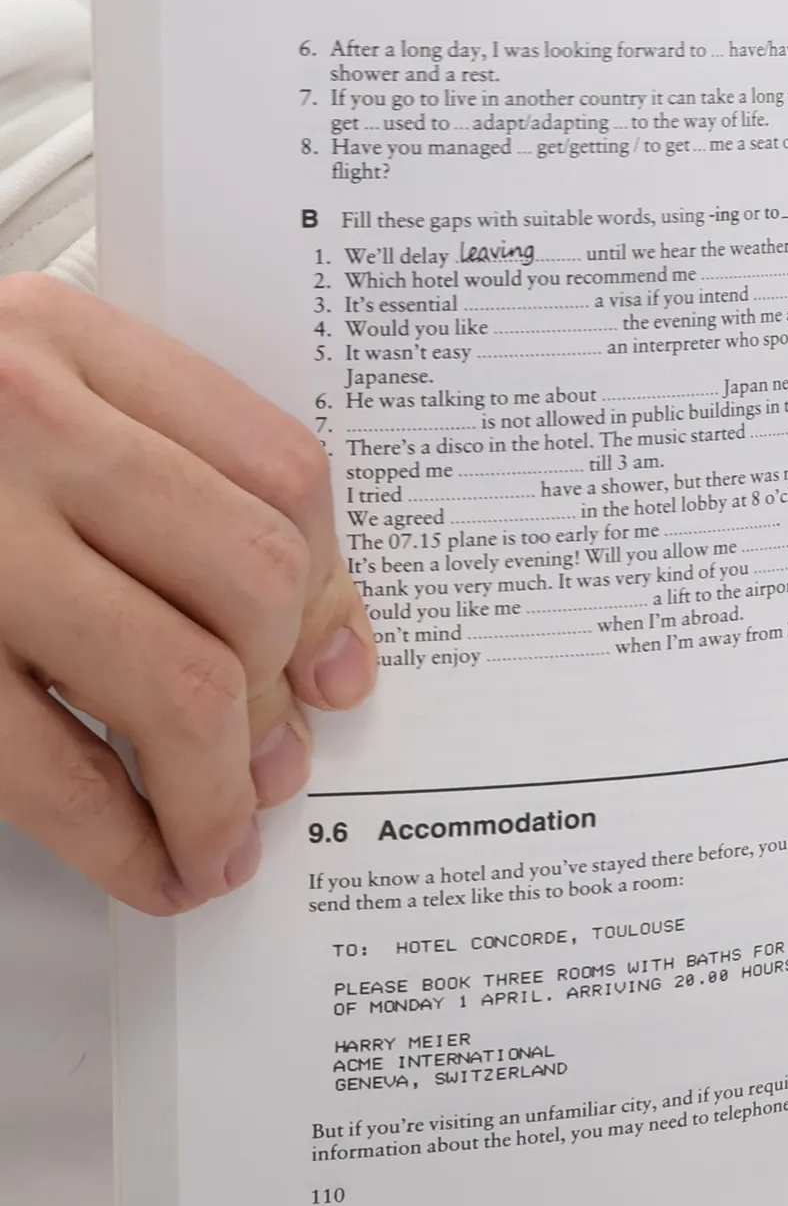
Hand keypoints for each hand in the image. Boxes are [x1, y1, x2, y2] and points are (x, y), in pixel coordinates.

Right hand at [0, 274, 375, 913]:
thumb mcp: (13, 383)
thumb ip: (151, 464)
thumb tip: (313, 639)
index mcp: (59, 342)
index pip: (279, 472)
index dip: (331, 590)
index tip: (336, 665)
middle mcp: (14, 423)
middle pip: (248, 579)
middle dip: (281, 698)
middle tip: (279, 762)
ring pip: (176, 683)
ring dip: (220, 792)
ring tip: (221, 836)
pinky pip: (53, 770)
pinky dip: (127, 840)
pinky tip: (150, 863)